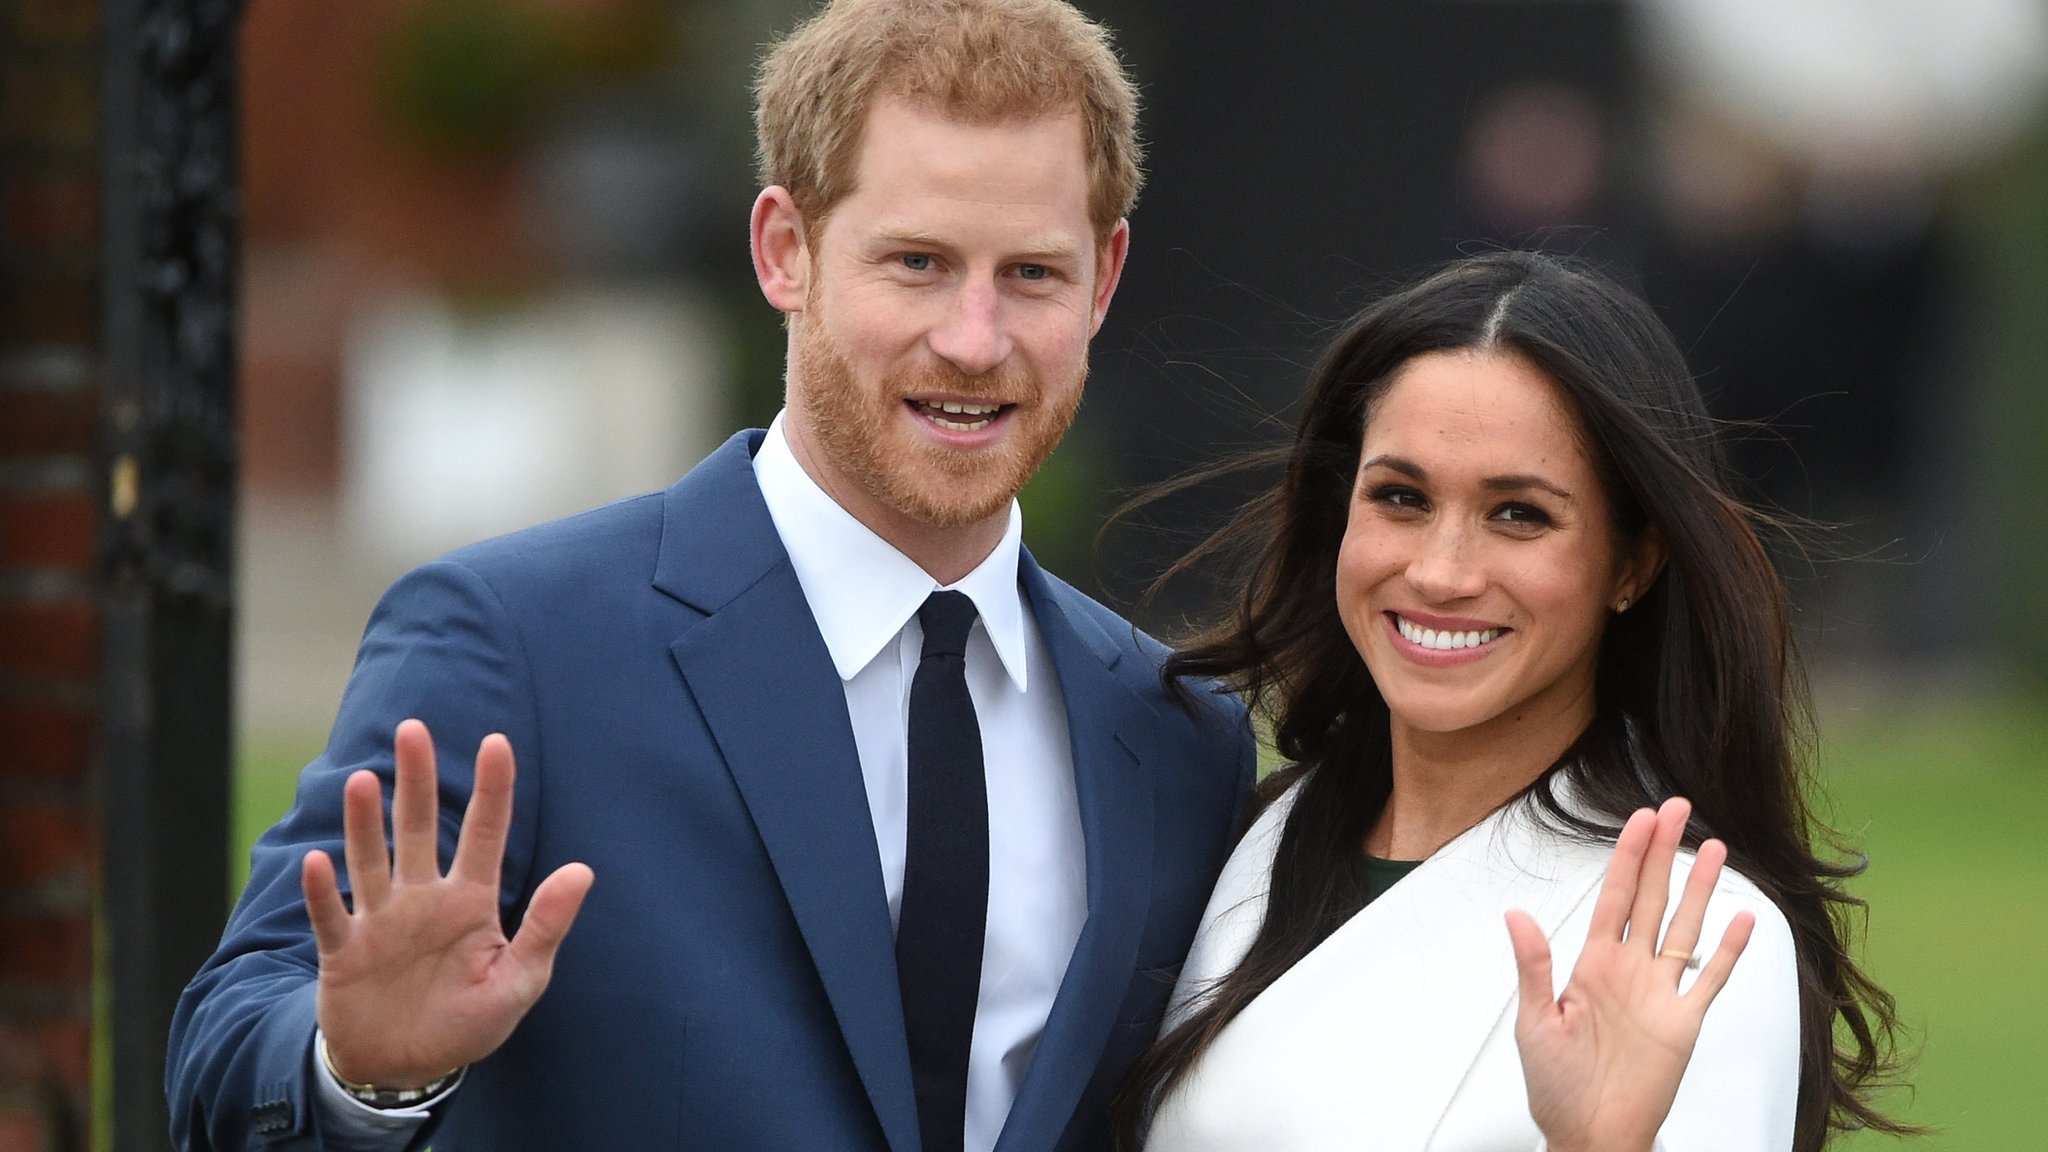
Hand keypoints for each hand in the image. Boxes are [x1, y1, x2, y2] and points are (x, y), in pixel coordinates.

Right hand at [301, 719, 594, 1087]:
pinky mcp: (345, 951)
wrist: (407, 1067)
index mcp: (471, 902)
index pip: (485, 834)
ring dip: (365, 824)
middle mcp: (423, 899)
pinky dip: (324, 891)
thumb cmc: (468, 1021)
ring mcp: (381, 921)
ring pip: (372, 860)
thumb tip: (583, 870)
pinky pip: (332, 915)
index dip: (492, 790)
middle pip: (418, 828)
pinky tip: (319, 860)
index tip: (497, 742)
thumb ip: (547, 926)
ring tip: (363, 782)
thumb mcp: (519, 981)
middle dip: (417, 780)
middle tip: (414, 729)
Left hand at [1504, 798, 1754, 1151]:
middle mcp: (1630, 971)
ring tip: (1716, 847)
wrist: (1591, 1135)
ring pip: (1685, 928)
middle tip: (1676, 808)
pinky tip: (1744, 919)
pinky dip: (1730, 950)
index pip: (1614, 897)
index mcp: (1592, 965)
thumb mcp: (1534, 1022)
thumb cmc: (1557, 1086)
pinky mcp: (1685, 1023)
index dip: (1627, 856)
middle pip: (1650, 898)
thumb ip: (1533, 966)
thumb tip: (1516, 914)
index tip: (1639, 818)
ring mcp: (1660, 994)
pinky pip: (1712, 980)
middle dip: (1663, 852)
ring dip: (1699, 888)